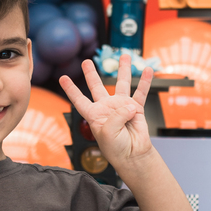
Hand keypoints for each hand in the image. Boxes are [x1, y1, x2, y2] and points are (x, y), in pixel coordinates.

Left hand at [59, 53, 152, 170]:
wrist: (133, 155)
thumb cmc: (116, 148)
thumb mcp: (108, 133)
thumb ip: (116, 116)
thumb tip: (130, 105)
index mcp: (94, 115)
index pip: (79, 100)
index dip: (71, 89)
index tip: (62, 78)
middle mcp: (107, 108)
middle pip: (96, 86)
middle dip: (91, 73)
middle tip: (86, 62)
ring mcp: (122, 106)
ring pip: (122, 83)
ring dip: (123, 69)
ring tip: (125, 56)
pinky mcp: (136, 108)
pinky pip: (141, 92)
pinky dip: (145, 81)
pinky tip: (147, 70)